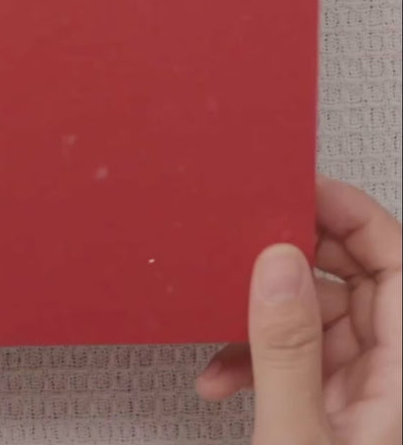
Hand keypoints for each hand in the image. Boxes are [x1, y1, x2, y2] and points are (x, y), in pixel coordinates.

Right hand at [196, 176, 401, 443]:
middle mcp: (393, 381)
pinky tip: (223, 371)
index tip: (304, 188)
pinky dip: (256, 358)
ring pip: (319, 318)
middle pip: (356, 282)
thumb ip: (287, 351)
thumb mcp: (296, 438)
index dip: (354, 216)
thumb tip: (277, 267)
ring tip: (224, 314)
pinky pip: (298, 359)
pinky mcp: (331, 416)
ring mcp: (364, 399)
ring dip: (263, 314)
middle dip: (295, 259)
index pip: (397, 266)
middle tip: (251, 239)